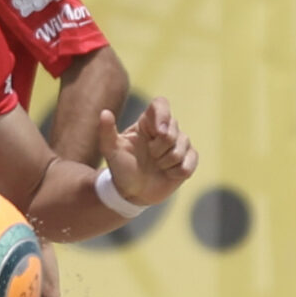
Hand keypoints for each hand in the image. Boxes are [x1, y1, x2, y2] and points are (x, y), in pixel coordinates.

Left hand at [100, 97, 197, 211]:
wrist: (132, 193)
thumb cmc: (121, 168)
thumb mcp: (110, 151)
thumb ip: (106, 132)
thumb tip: (104, 113)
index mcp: (147, 122)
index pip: (161, 104)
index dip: (163, 115)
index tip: (158, 133)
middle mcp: (166, 129)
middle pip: (172, 131)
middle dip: (158, 149)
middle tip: (149, 156)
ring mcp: (179, 143)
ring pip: (182, 148)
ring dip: (166, 163)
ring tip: (157, 166)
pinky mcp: (189, 159)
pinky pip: (191, 162)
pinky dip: (177, 172)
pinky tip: (168, 173)